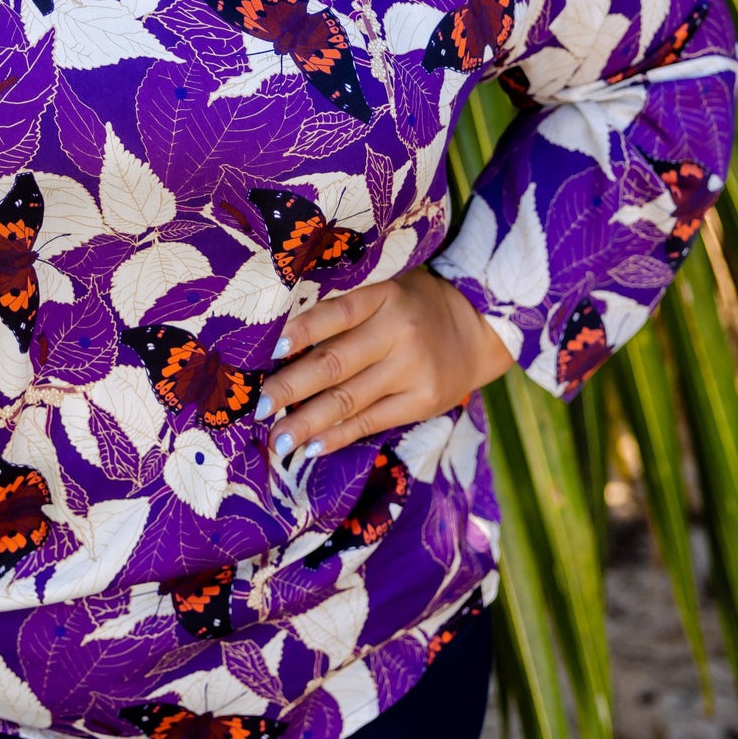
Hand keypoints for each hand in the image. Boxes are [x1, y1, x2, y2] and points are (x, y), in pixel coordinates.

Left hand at [255, 266, 514, 461]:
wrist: (479, 328)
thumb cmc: (415, 305)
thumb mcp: (386, 291)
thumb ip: (346, 311)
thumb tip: (284, 344)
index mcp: (384, 298)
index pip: (337, 312)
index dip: (303, 331)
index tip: (269, 350)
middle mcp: (397, 334)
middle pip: (335, 363)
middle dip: (292, 387)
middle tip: (259, 407)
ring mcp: (412, 371)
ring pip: (349, 400)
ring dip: (307, 422)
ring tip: (277, 439)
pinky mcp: (422, 402)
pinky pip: (372, 422)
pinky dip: (338, 436)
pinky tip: (312, 447)